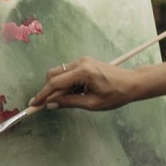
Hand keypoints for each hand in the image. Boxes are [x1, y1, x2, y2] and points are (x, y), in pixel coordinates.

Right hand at [29, 56, 156, 113]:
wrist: (132, 83)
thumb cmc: (116, 94)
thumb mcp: (92, 103)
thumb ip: (69, 102)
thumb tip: (51, 104)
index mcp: (83, 72)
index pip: (55, 83)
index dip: (43, 95)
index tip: (33, 104)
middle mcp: (80, 62)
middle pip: (53, 74)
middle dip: (47, 89)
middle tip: (47, 105)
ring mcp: (82, 60)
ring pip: (59, 72)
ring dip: (57, 87)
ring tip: (68, 99)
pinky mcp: (84, 62)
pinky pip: (67, 72)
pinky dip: (65, 83)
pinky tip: (74, 93)